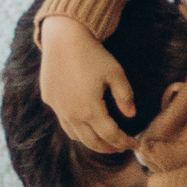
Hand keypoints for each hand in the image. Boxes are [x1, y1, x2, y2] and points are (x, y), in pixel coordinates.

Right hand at [36, 11, 137, 148]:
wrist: (63, 38)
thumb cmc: (92, 54)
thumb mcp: (115, 73)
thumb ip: (125, 96)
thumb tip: (131, 115)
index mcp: (91, 109)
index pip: (111, 136)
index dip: (125, 142)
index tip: (136, 144)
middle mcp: (72, 114)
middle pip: (93, 142)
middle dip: (110, 148)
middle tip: (122, 147)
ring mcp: (59, 109)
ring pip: (76, 136)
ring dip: (93, 142)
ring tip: (105, 141)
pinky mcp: (50, 100)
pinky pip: (65, 122)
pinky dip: (77, 130)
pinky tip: (85, 125)